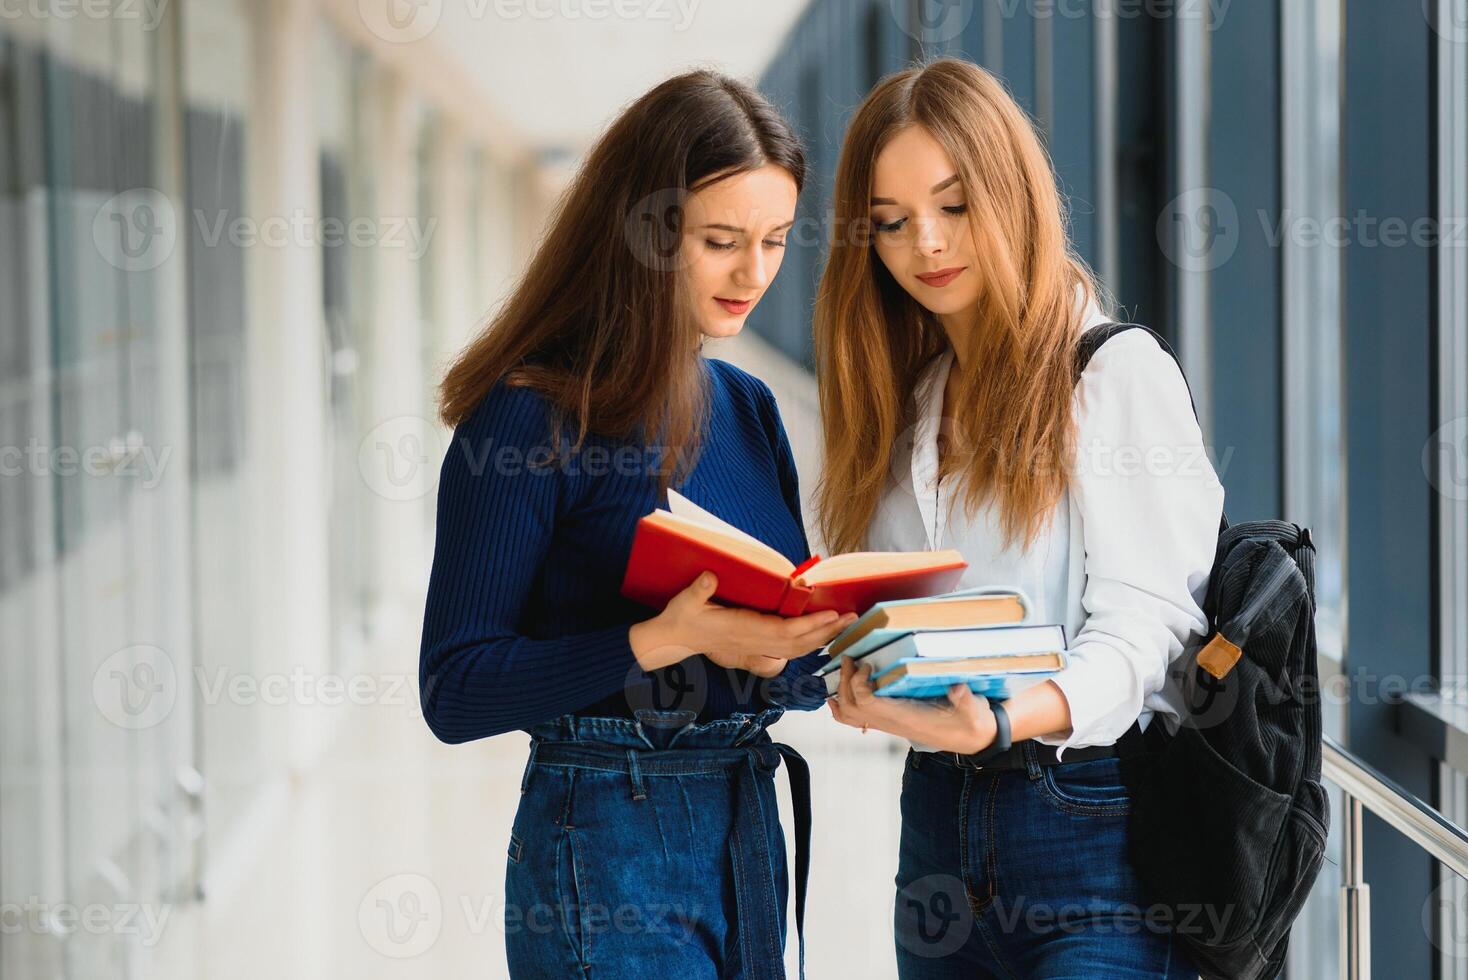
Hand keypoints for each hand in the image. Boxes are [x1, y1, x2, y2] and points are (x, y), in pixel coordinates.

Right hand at [629, 572, 857, 672]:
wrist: (673, 640)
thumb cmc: (681, 618)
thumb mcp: (685, 602)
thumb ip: (698, 590)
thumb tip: (710, 578)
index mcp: (740, 629)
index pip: (781, 630)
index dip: (808, 625)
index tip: (829, 615)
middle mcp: (751, 642)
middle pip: (796, 642)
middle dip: (825, 631)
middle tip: (851, 617)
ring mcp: (753, 648)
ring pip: (795, 648)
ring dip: (821, 637)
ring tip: (844, 624)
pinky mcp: (753, 648)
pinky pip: (787, 650)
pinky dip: (807, 643)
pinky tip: (822, 635)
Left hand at [827, 658, 998, 753]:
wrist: (972, 739)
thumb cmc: (971, 722)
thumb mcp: (973, 711)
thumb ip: (965, 699)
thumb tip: (957, 687)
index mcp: (906, 718)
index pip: (868, 704)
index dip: (859, 684)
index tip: (867, 664)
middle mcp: (892, 723)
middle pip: (851, 708)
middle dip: (845, 682)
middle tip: (850, 658)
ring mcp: (889, 723)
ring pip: (850, 716)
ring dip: (841, 692)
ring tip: (844, 669)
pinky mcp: (891, 721)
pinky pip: (857, 718)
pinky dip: (844, 705)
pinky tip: (842, 691)